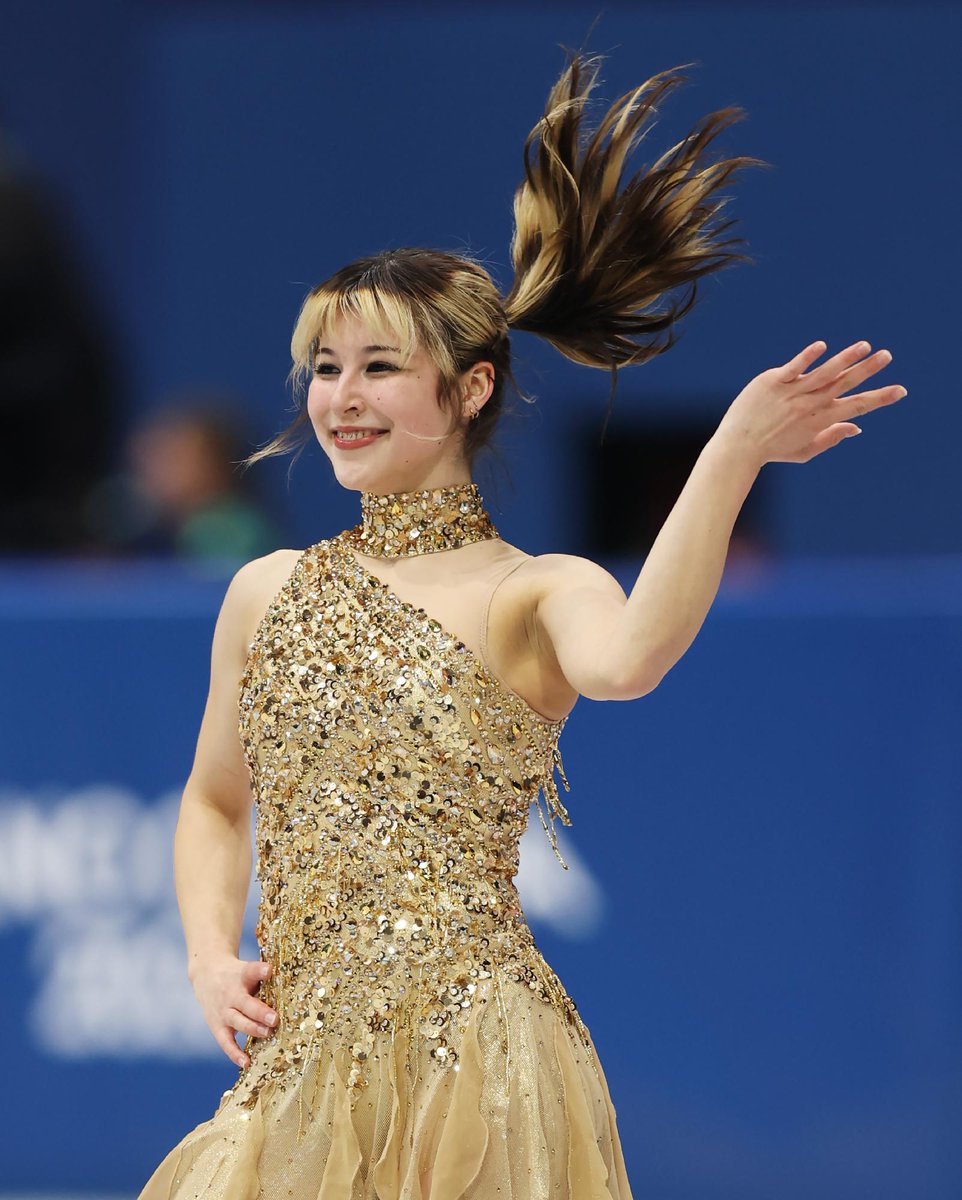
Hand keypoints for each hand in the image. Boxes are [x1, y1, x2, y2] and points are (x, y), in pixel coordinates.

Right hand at [189, 953, 277, 1068]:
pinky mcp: (217, 1027)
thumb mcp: (248, 969)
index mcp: (242, 975)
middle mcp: (230, 994)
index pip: (250, 970)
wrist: (206, 976)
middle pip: (245, 1003)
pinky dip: (235, 1053)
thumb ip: (264, 978)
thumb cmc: (237, 975)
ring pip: (237, 1022)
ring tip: (267, 1033)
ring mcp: (223, 1012)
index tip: (269, 970)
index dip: (260, 970)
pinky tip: (246, 1063)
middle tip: (275, 1019)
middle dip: (260, 1012)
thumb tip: (290, 985)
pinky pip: (225, 1042)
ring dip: (252, 1029)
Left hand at [715, 340, 906, 466]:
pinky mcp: (773, 382)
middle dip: (867, 370)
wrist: (738, 447)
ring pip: (823, 373)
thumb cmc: (773, 450)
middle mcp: (809, 405)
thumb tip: (857, 428)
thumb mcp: (805, 451)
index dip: (879, 399)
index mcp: (819, 421)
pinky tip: (823, 346)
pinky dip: (808, 357)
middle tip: (887, 356)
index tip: (900, 390)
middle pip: (843, 385)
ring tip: (865, 346)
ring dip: (845, 359)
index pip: (856, 407)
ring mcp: (791, 392)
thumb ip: (832, 438)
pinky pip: (793, 368)